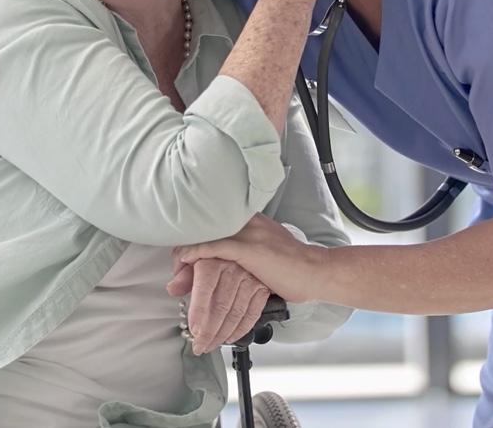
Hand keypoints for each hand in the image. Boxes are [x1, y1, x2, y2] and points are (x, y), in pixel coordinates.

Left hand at [166, 258, 269, 354]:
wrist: (247, 241)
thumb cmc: (216, 249)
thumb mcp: (194, 253)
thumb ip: (183, 273)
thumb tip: (174, 289)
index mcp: (213, 260)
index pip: (205, 291)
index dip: (199, 314)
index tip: (194, 331)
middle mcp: (233, 269)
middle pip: (221, 307)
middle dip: (209, 332)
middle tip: (200, 346)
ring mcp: (250, 279)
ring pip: (236, 313)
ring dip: (223, 334)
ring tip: (211, 345)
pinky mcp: (262, 287)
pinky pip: (252, 313)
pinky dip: (241, 329)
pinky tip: (230, 337)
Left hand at [173, 214, 327, 305]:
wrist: (316, 272)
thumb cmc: (293, 269)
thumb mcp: (264, 257)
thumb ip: (242, 257)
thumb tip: (222, 268)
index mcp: (253, 220)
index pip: (216, 220)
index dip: (197, 234)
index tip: (184, 252)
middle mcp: (250, 221)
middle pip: (208, 224)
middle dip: (187, 240)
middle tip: (175, 259)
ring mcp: (250, 233)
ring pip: (208, 234)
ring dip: (186, 249)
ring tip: (175, 263)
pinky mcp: (251, 248)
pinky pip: (215, 247)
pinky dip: (195, 252)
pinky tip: (183, 259)